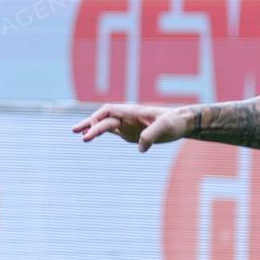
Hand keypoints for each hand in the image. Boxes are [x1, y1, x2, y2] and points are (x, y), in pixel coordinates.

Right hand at [73, 103, 192, 151]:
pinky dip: (100, 133)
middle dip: (90, 126)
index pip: (108, 112)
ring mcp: (128, 125)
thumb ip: (151, 135)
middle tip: (77, 134)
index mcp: (131, 112)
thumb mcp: (165, 127)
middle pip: (104, 120)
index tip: (89, 128)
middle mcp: (127, 117)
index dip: (96, 118)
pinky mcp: (131, 133)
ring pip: (105, 125)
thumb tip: (140, 148)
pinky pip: (112, 131)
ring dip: (92, 129)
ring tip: (78, 136)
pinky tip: (89, 137)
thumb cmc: (174, 122)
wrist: (182, 124)